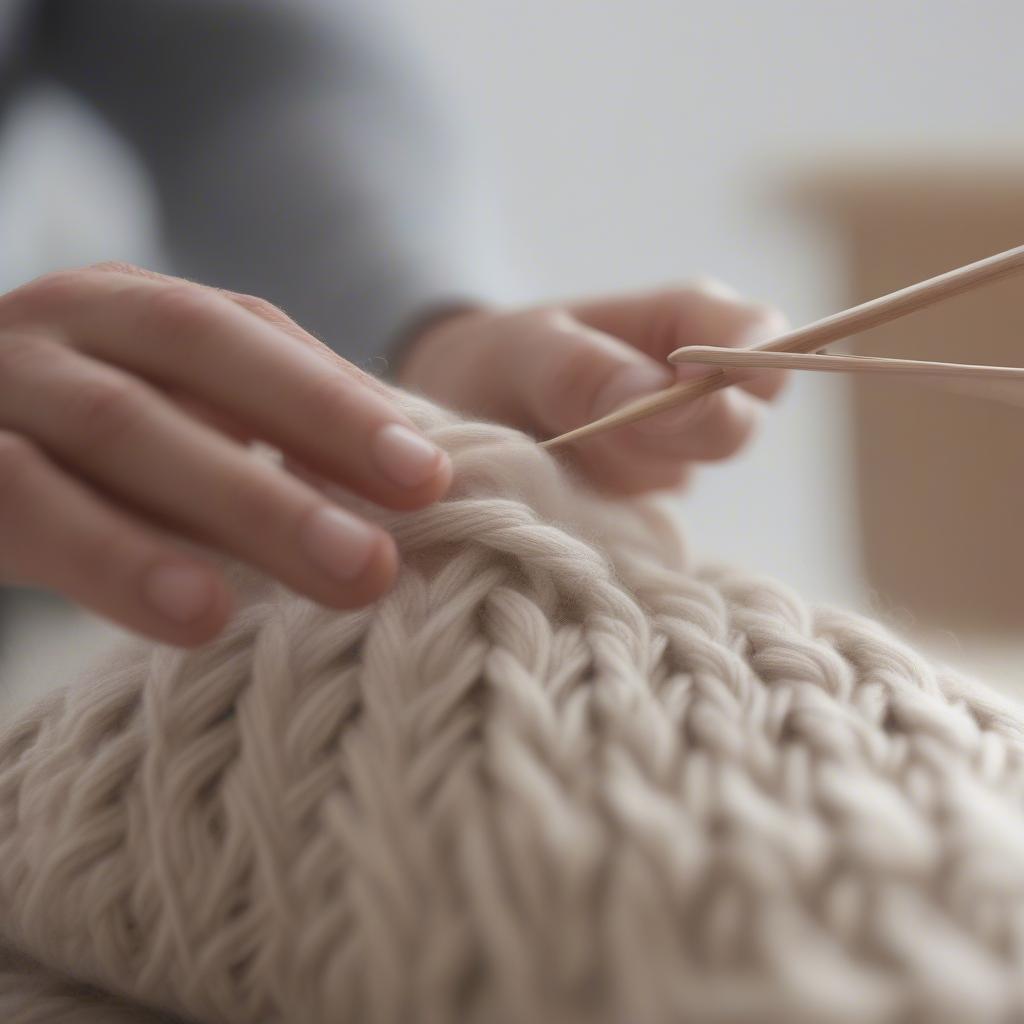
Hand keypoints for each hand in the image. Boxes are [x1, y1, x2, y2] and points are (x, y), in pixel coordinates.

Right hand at [0, 263, 450, 645]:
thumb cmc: (59, 461)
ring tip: (348, 576)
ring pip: (119, 425)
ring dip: (242, 501)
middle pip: (198, 348)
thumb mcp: (159, 438)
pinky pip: (20, 502)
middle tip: (411, 519)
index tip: (433, 475)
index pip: (247, 332)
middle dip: (316, 430)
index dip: (341, 397)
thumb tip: (415, 482)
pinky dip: (114, 556)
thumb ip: (258, 447)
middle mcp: (59, 324)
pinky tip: (199, 613)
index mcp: (124, 310)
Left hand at [399, 280, 787, 493]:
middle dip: (682, 433)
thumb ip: (582, 369)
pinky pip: (656, 518)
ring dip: (636, 474)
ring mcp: (670, 451)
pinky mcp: (644, 502)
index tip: (682, 393)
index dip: (741, 368)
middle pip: (740, 422)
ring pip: (694, 474)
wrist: (458, 419)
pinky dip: (618, 514)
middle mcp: (691, 390)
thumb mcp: (523, 352)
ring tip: (568, 451)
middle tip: (610, 428)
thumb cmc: (497, 363)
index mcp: (682, 324)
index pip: (757, 338)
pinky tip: (570, 497)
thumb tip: (658, 394)